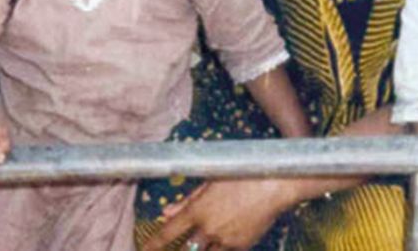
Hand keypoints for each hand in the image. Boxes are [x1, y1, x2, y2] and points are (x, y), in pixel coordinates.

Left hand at [142, 178, 291, 250]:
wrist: (275, 184)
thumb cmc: (241, 174)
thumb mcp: (211, 181)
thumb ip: (187, 199)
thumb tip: (166, 213)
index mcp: (198, 210)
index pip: (168, 232)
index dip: (153, 244)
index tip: (143, 250)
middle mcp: (209, 228)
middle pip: (186, 250)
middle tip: (175, 250)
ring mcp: (225, 240)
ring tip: (202, 244)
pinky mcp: (242, 246)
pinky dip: (221, 248)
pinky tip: (223, 241)